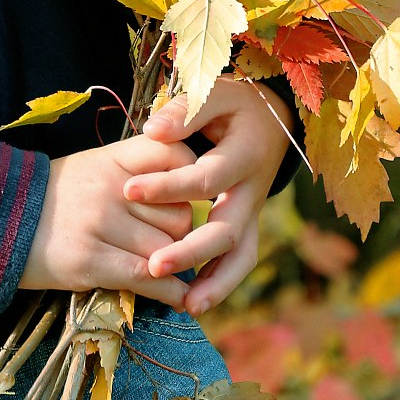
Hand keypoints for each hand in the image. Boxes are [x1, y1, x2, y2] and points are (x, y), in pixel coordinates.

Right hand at [19, 133, 197, 306]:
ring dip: (171, 266)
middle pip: (180, 214)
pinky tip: (178, 299)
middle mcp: (112, 188)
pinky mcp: (90, 261)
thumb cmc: (51, 196)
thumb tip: (186, 193)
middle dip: (182, 234)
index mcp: (113, 158)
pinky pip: (148, 278)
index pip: (175, 155)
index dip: (192, 177)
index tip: (192, 196)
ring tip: (163, 270)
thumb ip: (136, 173)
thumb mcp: (92, 167)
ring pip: (167, 250)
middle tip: (168, 242)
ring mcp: (101, 224)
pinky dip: (170, 293)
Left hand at [121, 75, 293, 313]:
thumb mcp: (214, 94)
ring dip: (216, 283)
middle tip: (154, 266)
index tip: (128, 191)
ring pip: (242, 255)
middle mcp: (254, 190)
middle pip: (228, 229)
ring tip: (185, 305)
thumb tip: (153, 132)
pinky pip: (240, 260)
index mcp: (246, 154)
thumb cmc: (233, 104)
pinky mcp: (248, 224)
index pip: (206, 178)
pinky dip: (220, 282)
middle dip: (191, 251)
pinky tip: (193, 302)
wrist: (271, 118)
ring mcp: (254, 211)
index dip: (168, 186)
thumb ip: (184, 113)